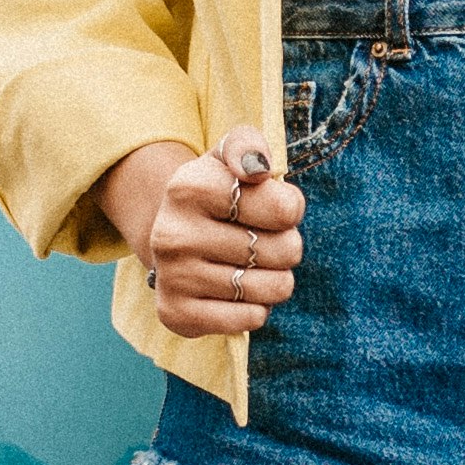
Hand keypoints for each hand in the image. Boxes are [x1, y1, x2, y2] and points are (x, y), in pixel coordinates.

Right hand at [98, 127, 302, 337]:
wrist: (174, 237)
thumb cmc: (219, 192)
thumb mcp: (230, 156)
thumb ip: (248, 146)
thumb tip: (257, 169)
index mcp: (188, 187)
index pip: (283, 208)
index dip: (291, 210)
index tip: (275, 208)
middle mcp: (173, 233)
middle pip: (284, 250)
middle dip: (287, 246)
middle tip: (264, 240)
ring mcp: (172, 277)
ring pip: (272, 288)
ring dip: (276, 279)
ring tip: (255, 266)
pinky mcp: (176, 314)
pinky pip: (252, 319)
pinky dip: (257, 308)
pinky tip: (238, 293)